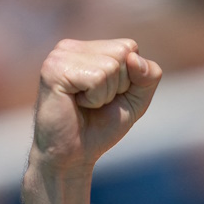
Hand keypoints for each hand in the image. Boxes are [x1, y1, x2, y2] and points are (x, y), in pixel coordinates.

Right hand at [31, 38, 162, 172]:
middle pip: (123, 53)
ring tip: (85, 104)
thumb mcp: (136, 99)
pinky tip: (76, 104)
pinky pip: (97, 78)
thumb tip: (134, 58)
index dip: (129, 79)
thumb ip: (148, 76)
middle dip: (119, 86)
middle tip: (95, 103)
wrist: (72, 156)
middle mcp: (71, 47)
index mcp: (86, 48)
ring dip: (105, 95)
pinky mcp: (54, 70)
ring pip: (111, 66)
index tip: (106, 96)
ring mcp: (60, 56)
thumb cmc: (100, 127)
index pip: (130, 47)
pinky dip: (95, 99)